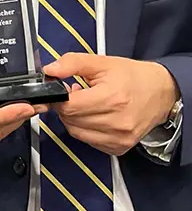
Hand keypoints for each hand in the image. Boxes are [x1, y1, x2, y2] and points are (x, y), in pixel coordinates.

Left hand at [45, 53, 179, 155]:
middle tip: (75, 95)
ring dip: (74, 119)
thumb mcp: (102, 62)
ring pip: (77, 133)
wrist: (162, 92)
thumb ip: (72, 63)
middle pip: (71, 120)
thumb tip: (50, 71)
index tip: (61, 90)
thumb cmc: (133, 77)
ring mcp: (119, 138)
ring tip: (85, 104)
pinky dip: (85, 129)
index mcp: (111, 98)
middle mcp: (116, 122)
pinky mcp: (119, 148)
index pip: (69, 106)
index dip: (59, 98)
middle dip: (66, 107)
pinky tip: (94, 116)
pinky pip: (89, 141)